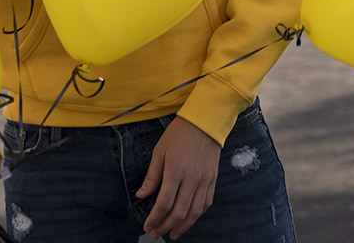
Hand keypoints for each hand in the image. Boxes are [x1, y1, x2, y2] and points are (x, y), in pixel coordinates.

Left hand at [136, 117, 220, 239]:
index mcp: (176, 170)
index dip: (155, 218)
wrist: (205, 122)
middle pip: (179, 212)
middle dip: (166, 226)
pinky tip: (188, 220)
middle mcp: (192, 178)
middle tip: (156, 232)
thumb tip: (141, 195)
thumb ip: (152, 176)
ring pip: (194, 212)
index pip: (164, 202)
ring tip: (172, 234)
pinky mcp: (213, 180)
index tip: (147, 225)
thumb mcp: (159, 151)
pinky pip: (206, 204)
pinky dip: (196, 216)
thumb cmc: (179, 134)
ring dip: (182, 227)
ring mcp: (205, 180)